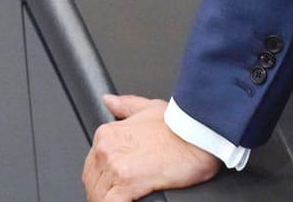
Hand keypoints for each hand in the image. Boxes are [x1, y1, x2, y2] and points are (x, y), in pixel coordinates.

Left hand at [82, 94, 222, 201]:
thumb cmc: (180, 126)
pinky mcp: (128, 182)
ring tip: (126, 200)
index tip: (112, 185)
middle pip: (93, 182)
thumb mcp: (150, 108)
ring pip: (99, 194)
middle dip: (104, 192)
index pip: (92, 165)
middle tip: (119, 195)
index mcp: (108, 134)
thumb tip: (109, 101)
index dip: (102, 179)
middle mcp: (107, 149)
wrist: (199, 134)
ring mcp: (116, 165)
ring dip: (107, 200)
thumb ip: (126, 106)